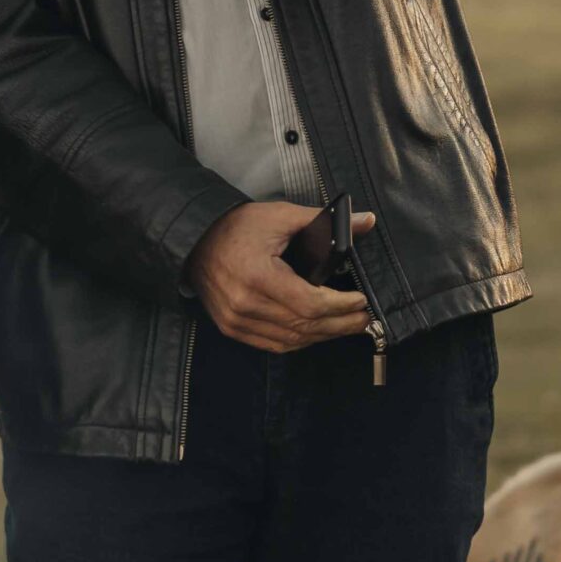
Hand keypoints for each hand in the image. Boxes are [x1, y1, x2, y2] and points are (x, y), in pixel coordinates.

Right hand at [187, 201, 375, 353]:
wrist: (195, 240)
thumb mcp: (280, 216)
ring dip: (322, 335)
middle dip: (340, 324)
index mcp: (258, 276)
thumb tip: (365, 221)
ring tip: (345, 325)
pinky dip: (299, 341)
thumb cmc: (235, 227)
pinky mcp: (232, 328)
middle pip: (304, 326)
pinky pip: (273, 345)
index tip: (360, 301)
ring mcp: (236, 320)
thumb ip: (325, 221)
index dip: (341, 307)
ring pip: (291, 341)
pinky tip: (316, 332)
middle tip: (363, 318)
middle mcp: (245, 304)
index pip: (309, 304)